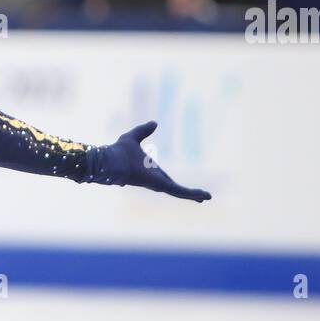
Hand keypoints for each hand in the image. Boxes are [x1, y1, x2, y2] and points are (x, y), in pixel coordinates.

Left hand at [89, 121, 210, 201]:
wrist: (111, 160)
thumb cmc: (118, 151)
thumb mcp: (133, 137)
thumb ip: (143, 130)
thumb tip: (154, 123)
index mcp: (149, 170)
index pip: (164, 178)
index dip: (172, 182)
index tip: (179, 185)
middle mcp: (154, 180)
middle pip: (175, 189)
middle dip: (188, 194)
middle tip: (201, 197)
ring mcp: (158, 184)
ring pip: (179, 192)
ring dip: (194, 195)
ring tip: (207, 197)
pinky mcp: (161, 185)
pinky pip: (179, 191)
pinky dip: (191, 194)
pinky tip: (203, 196)